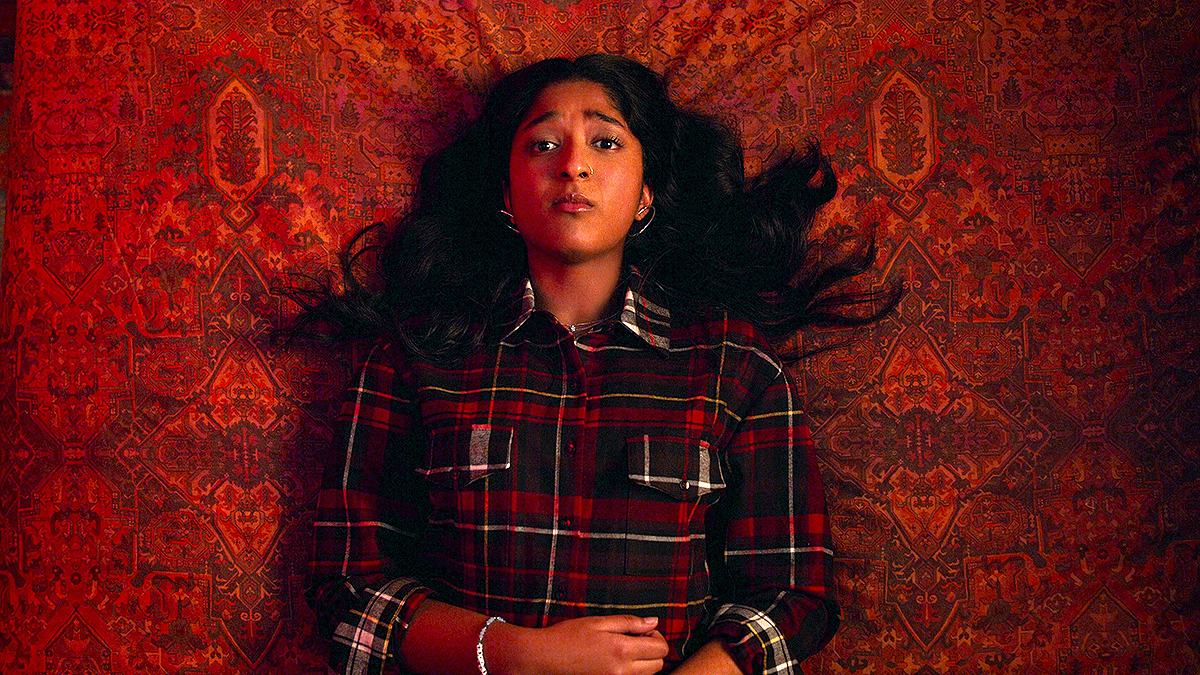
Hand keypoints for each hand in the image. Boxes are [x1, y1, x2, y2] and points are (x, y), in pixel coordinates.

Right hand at [496, 614, 668, 674]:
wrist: (545, 658)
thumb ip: (629, 623)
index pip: (661, 649)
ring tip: (625, 649)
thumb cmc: (567, 636)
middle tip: (636, 639)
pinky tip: (617, 660)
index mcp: (622, 649)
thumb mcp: (598, 622)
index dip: (657, 637)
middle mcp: (622, 670)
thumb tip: (653, 622)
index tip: (643, 631)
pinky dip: (632, 671)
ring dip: (644, 662)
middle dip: (653, 650)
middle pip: (658, 665)